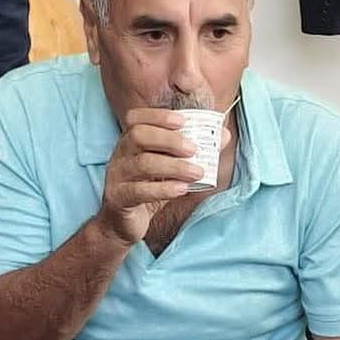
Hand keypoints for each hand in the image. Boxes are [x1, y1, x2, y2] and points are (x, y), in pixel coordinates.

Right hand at [98, 109, 206, 246]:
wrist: (122, 224)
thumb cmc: (148, 190)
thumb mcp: (169, 169)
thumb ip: (192, 152)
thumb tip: (222, 135)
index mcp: (130, 142)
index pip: (136, 118)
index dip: (158, 116)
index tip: (182, 121)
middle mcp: (120, 155)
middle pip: (139, 135)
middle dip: (169, 139)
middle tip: (194, 149)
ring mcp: (117, 176)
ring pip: (142, 164)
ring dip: (174, 166)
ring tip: (197, 173)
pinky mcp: (118, 198)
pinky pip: (139, 191)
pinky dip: (163, 189)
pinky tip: (181, 189)